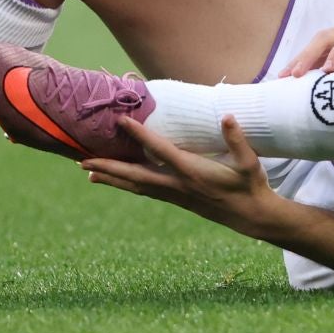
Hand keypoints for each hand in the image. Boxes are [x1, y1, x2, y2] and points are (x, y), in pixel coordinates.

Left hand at [80, 116, 280, 237]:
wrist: (251, 216)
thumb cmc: (250, 185)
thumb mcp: (249, 162)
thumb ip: (237, 140)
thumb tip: (228, 117)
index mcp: (192, 172)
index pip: (160, 150)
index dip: (140, 134)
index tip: (121, 121)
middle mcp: (177, 185)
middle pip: (136, 174)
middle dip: (109, 166)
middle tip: (83, 160)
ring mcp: (175, 194)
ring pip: (136, 185)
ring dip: (112, 178)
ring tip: (88, 172)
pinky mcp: (176, 199)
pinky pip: (144, 190)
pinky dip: (126, 184)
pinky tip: (115, 181)